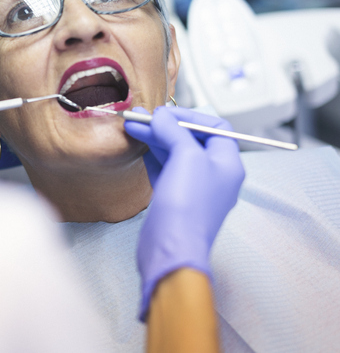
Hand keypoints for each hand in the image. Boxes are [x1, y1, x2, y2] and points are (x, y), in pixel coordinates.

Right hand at [124, 107, 244, 320]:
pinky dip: (152, 156)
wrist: (171, 248)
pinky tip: (140, 147)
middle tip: (141, 117)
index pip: (215, 127)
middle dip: (165, 126)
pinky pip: (165, 169)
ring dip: (155, 139)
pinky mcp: (175, 199)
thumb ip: (174, 131)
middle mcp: (214, 175)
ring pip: (175, 154)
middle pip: (191, 139)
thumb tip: (162, 116)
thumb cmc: (188, 206)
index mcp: (228, 164)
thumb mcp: (186, 156)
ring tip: (132, 127)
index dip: (189, 116)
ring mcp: (194, 188)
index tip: (165, 113)